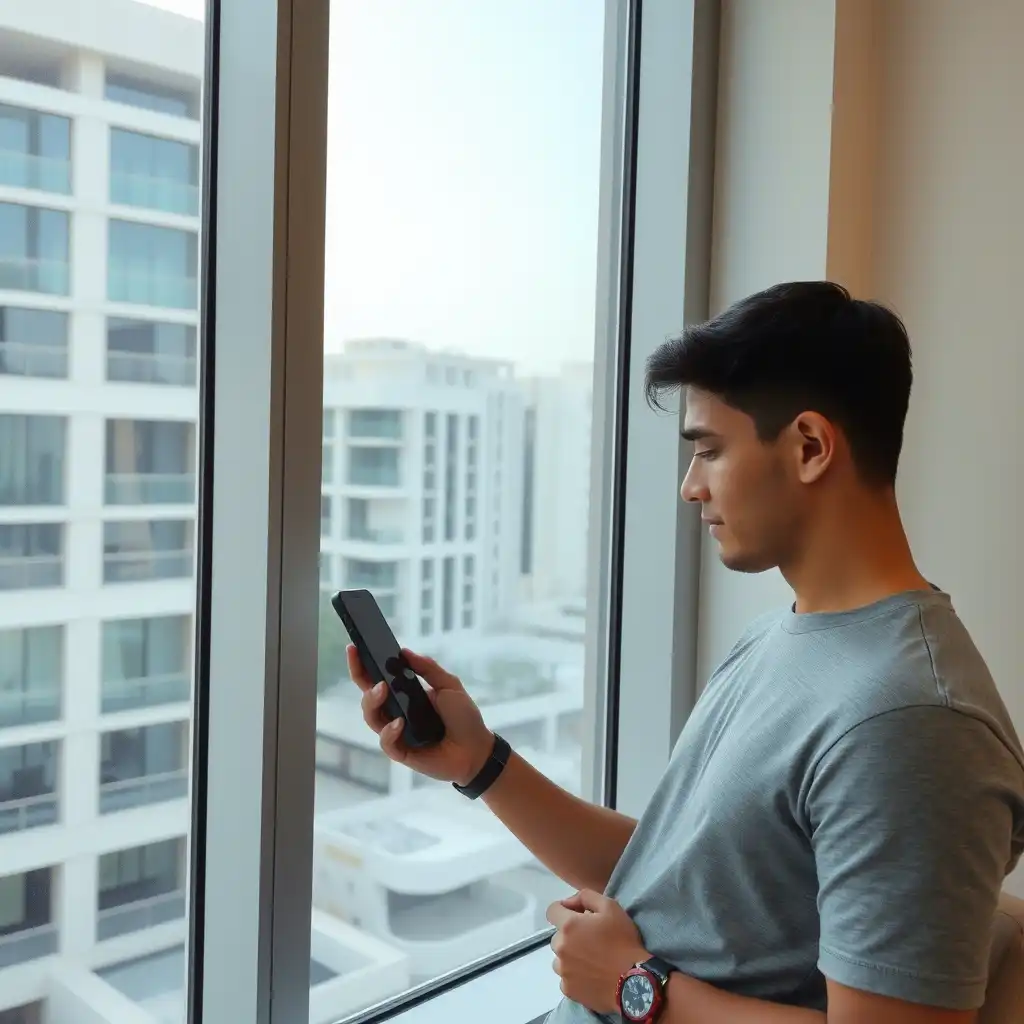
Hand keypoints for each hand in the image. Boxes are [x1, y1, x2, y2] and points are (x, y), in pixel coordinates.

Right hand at [348, 646, 493, 786]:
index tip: (353, 647)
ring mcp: (397, 733)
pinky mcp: (402, 752)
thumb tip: (404, 651)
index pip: (376, 678)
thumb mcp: (449, 685)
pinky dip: (389, 732)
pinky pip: (386, 743)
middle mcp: (396, 713)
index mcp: (404, 695)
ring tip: (383, 690)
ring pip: (372, 718)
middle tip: (374, 673)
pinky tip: (399, 723)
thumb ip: (427, 668)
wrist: (478, 749)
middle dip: (361, 680)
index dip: (362, 664)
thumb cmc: (464, 717)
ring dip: (372, 703)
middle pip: (367, 697)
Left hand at [546, 890, 648, 1015]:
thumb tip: (568, 902)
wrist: (634, 981)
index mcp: (568, 926)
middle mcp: (560, 948)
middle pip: (558, 936)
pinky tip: (591, 975)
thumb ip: (586, 897)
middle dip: (570, 935)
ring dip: (570, 956)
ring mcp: (563, 971)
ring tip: (591, 960)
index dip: (564, 910)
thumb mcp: (610, 907)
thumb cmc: (623, 941)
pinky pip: (565, 977)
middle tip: (591, 940)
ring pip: (560, 958)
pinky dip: (574, 975)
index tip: (578, 916)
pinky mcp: (568, 989)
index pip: (552, 911)